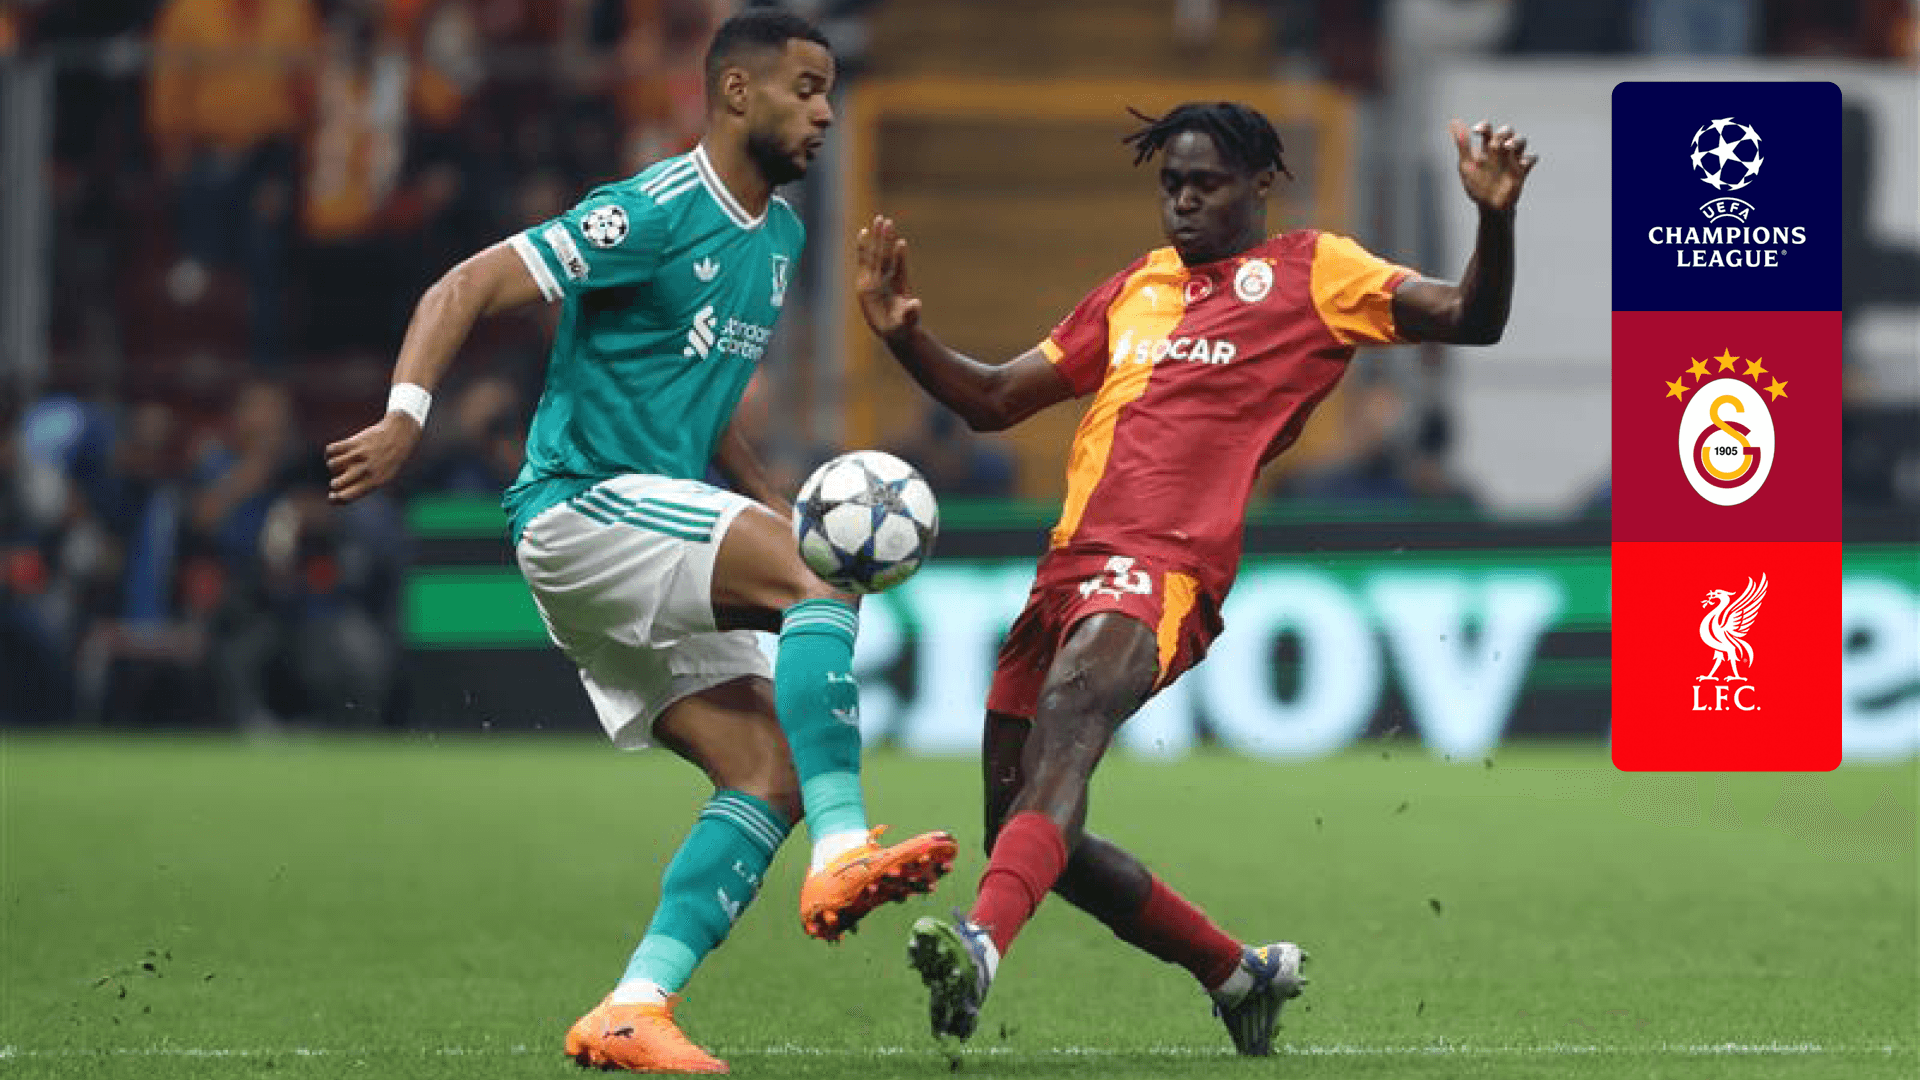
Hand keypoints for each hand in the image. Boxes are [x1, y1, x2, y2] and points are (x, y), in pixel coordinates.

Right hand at [325, 413, 421, 503]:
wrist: (400, 434)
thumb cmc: (391, 459)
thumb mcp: (386, 476)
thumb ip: (365, 485)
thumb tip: (340, 493)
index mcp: (376, 481)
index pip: (348, 496)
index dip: (336, 498)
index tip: (332, 496)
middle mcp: (367, 469)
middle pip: (337, 483)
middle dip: (335, 483)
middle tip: (338, 480)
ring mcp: (360, 454)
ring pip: (332, 465)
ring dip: (333, 465)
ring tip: (341, 462)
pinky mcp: (355, 441)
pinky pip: (331, 449)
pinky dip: (331, 451)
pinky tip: (339, 451)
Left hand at [854, 215, 923, 341]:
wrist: (901, 337)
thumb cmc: (898, 332)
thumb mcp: (902, 325)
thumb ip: (909, 315)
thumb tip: (916, 304)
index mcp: (868, 291)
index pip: (868, 264)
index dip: (866, 248)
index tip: (864, 232)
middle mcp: (874, 284)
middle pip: (876, 256)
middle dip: (878, 237)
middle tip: (881, 219)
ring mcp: (885, 282)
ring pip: (885, 257)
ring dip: (886, 240)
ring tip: (887, 221)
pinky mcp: (896, 284)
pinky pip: (897, 266)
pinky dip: (898, 255)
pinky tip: (898, 242)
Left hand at [1452, 119, 1536, 214]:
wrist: (1489, 206)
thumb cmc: (1477, 185)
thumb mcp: (1466, 165)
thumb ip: (1462, 145)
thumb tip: (1454, 123)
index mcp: (1486, 148)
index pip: (1487, 130)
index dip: (1484, 126)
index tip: (1476, 132)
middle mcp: (1501, 151)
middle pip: (1507, 131)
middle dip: (1504, 132)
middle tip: (1496, 142)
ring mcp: (1512, 159)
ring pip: (1521, 140)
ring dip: (1517, 140)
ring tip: (1508, 146)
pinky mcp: (1522, 170)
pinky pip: (1531, 158)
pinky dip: (1529, 158)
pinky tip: (1521, 164)